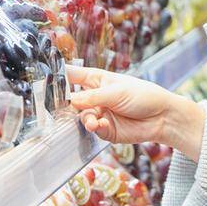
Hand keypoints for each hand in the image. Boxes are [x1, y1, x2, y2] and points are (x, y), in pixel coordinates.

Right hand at [67, 65, 205, 157]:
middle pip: (70, 100)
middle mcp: (94, 97)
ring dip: (86, 119)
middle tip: (64, 108)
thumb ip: (92, 98)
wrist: (163, 117)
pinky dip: (95, 128)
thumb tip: (70, 102)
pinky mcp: (105, 130)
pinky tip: (102, 125)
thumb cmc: (143, 95)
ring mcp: (99, 114)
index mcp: (95, 80)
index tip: (43, 80)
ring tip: (95, 120)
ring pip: (80, 117)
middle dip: (67, 105)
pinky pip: (92, 130)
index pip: (71, 75)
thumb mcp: (116, 91)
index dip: (58, 77)